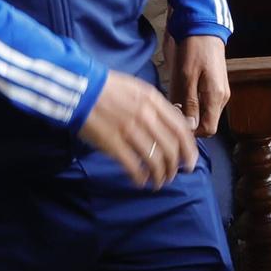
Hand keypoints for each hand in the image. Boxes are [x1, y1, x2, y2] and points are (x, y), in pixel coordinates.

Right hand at [79, 70, 198, 187]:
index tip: (189, 160)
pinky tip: (139, 181)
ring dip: (159, 175)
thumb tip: (181, 123)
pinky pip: (133, 166)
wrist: (81, 89)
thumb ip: (159, 105)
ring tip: (157, 182)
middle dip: (175, 166)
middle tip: (173, 175)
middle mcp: (146, 116)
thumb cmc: (109, 88)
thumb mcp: (139, 89)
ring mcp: (129, 130)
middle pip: (171, 148)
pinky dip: (139, 177)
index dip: (189, 149)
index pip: (181, 129)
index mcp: (153, 101)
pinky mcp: (113, 143)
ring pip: (154, 160)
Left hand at [171, 33, 229, 136]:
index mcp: (216, 97)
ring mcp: (220, 91)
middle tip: (171, 112)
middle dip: (189, 122)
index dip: (192, 132)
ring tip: (175, 101)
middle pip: (207, 122)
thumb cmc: (194, 50)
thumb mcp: (186, 76)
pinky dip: (193, 103)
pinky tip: (181, 93)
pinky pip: (205, 102)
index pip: (208, 129)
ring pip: (205, 113)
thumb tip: (189, 127)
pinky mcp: (216, 85)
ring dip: (190, 112)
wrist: (203, 28)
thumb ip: (189, 103)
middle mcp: (222, 97)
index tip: (175, 125)